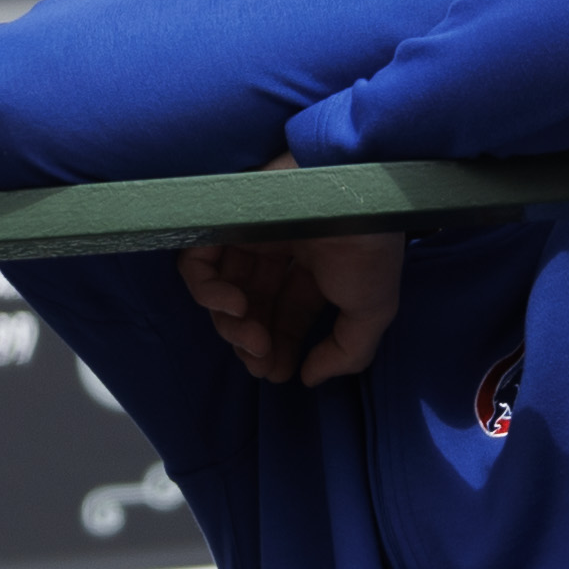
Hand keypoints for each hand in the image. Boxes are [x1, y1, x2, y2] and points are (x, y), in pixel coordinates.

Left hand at [179, 225, 404, 383]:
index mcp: (315, 266)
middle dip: (253, 342)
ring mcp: (250, 232)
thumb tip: (309, 378)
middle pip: (250, 305)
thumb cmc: (368, 246)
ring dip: (231, 326)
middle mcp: (280, 249)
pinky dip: (208, 292)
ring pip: (223, 289)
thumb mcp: (371, 312)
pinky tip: (234, 308)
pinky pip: (197, 262)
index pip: (285, 313)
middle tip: (261, 363)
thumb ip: (345, 352)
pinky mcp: (224, 218)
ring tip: (251, 341)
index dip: (281, 346)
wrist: (354, 190)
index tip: (279, 372)